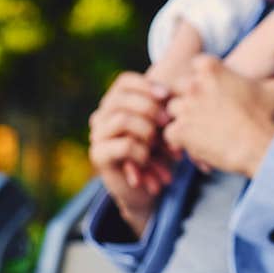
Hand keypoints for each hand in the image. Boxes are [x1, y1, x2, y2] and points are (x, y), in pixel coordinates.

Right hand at [88, 72, 173, 235]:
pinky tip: (149, 161)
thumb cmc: (160, 156)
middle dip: (150, 109)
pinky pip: (125, 145)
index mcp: (116, 105)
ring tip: (159, 146)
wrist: (147, 190)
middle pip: (122, 98)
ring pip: (122, 119)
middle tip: (168, 124)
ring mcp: (98, 135)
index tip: (167, 96)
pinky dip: (143, 152)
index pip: (124, 82)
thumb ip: (165, 112)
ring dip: (147, 131)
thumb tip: (175, 97)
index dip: (146, 86)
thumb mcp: (165, 130)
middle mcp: (102, 116)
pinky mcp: (99, 155)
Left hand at [163, 56, 273, 177]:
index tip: (212, 90)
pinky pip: (170, 133)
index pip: (196, 65)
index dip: (203, 78)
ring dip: (184, 118)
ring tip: (199, 130)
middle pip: (180, 86)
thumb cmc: (266, 118)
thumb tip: (272, 78)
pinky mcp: (180, 131)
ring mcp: (185, 108)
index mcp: (211, 68)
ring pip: (173, 110)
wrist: (259, 147)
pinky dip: (180, 140)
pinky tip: (194, 144)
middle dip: (189, 97)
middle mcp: (193, 85)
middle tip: (203, 111)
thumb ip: (264, 78)